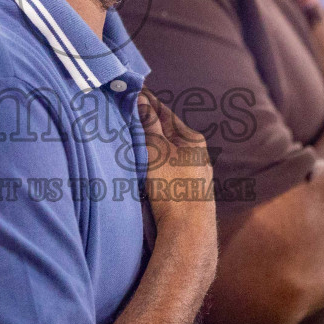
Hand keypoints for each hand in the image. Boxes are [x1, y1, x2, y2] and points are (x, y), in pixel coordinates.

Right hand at [137, 90, 218, 258]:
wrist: (188, 231)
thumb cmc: (173, 188)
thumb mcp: (157, 152)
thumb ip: (149, 125)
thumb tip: (141, 99)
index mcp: (192, 140)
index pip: (165, 113)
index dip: (147, 103)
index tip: (131, 92)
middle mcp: (197, 155)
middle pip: (167, 132)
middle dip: (149, 123)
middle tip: (127, 111)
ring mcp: (194, 174)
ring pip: (168, 152)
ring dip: (151, 144)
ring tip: (133, 138)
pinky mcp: (188, 191)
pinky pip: (169, 168)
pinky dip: (156, 162)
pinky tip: (147, 166)